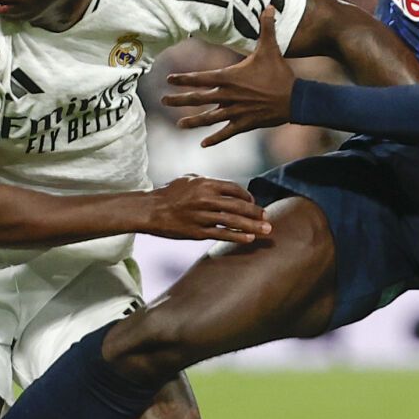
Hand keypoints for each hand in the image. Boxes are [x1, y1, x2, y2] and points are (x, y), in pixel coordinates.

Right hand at [142, 174, 270, 243]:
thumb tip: (227, 188)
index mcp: (205, 184)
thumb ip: (208, 182)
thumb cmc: (169, 193)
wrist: (150, 210)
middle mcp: (205, 199)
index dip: (248, 197)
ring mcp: (202, 216)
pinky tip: (248, 238)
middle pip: (238, 205)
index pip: (234, 189)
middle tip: (268, 218)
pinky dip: (236, 236)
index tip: (254, 203)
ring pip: (233, 221)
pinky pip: (221, 234)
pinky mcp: (196, 232)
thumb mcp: (189, 180)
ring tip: (266, 230)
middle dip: (256, 212)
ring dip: (252, 226)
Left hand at [161, 7, 294, 146]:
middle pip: (199, 98)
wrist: (295, 99)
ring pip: (209, 118)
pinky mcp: (245, 123)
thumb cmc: (280, 73)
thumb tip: (270, 5)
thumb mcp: (271, 48)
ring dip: (193, 122)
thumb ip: (267, 27)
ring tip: (179, 125)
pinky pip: (226, 133)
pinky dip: (215, 139)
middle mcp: (229, 96)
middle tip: (163, 101)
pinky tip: (203, 145)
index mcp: (230, 78)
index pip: (201, 78)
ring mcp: (236, 111)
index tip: (169, 80)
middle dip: (180, 99)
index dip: (184, 79)